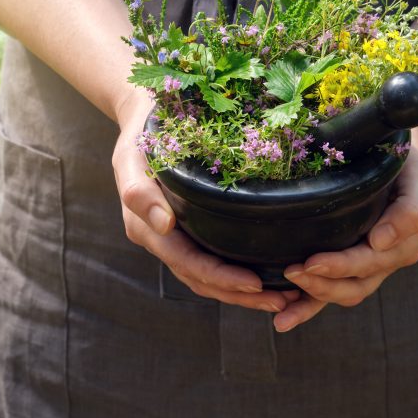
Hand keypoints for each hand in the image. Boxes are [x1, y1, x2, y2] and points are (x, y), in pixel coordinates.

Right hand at [111, 88, 295, 312]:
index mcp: (145, 228)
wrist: (143, 115)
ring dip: (243, 293)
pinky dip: (238, 273)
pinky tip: (269, 275)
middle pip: (201, 279)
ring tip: (285, 298)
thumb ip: (139, 192)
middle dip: (240, 295)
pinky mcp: (188, 229)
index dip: (221, 277)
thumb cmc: (141, 132)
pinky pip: (212, 259)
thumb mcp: (132, 156)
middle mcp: (160, 238)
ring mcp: (173, 237)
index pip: (188, 262)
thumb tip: (163, 225)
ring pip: (208, 277)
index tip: (256, 284)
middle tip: (283, 302)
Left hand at [273, 130, 417, 332]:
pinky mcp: (351, 265)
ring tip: (281, 307)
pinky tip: (282, 319)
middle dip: (321, 284)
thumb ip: (409, 211)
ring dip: (312, 300)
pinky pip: (331, 291)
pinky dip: (308, 307)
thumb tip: (381, 243)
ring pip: (343, 293)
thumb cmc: (406, 161)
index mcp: (406, 242)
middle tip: (290, 272)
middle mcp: (389, 259)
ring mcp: (370, 266)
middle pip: (355, 284)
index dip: (342, 266)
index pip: (371, 261)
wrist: (397, 152)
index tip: (312, 262)